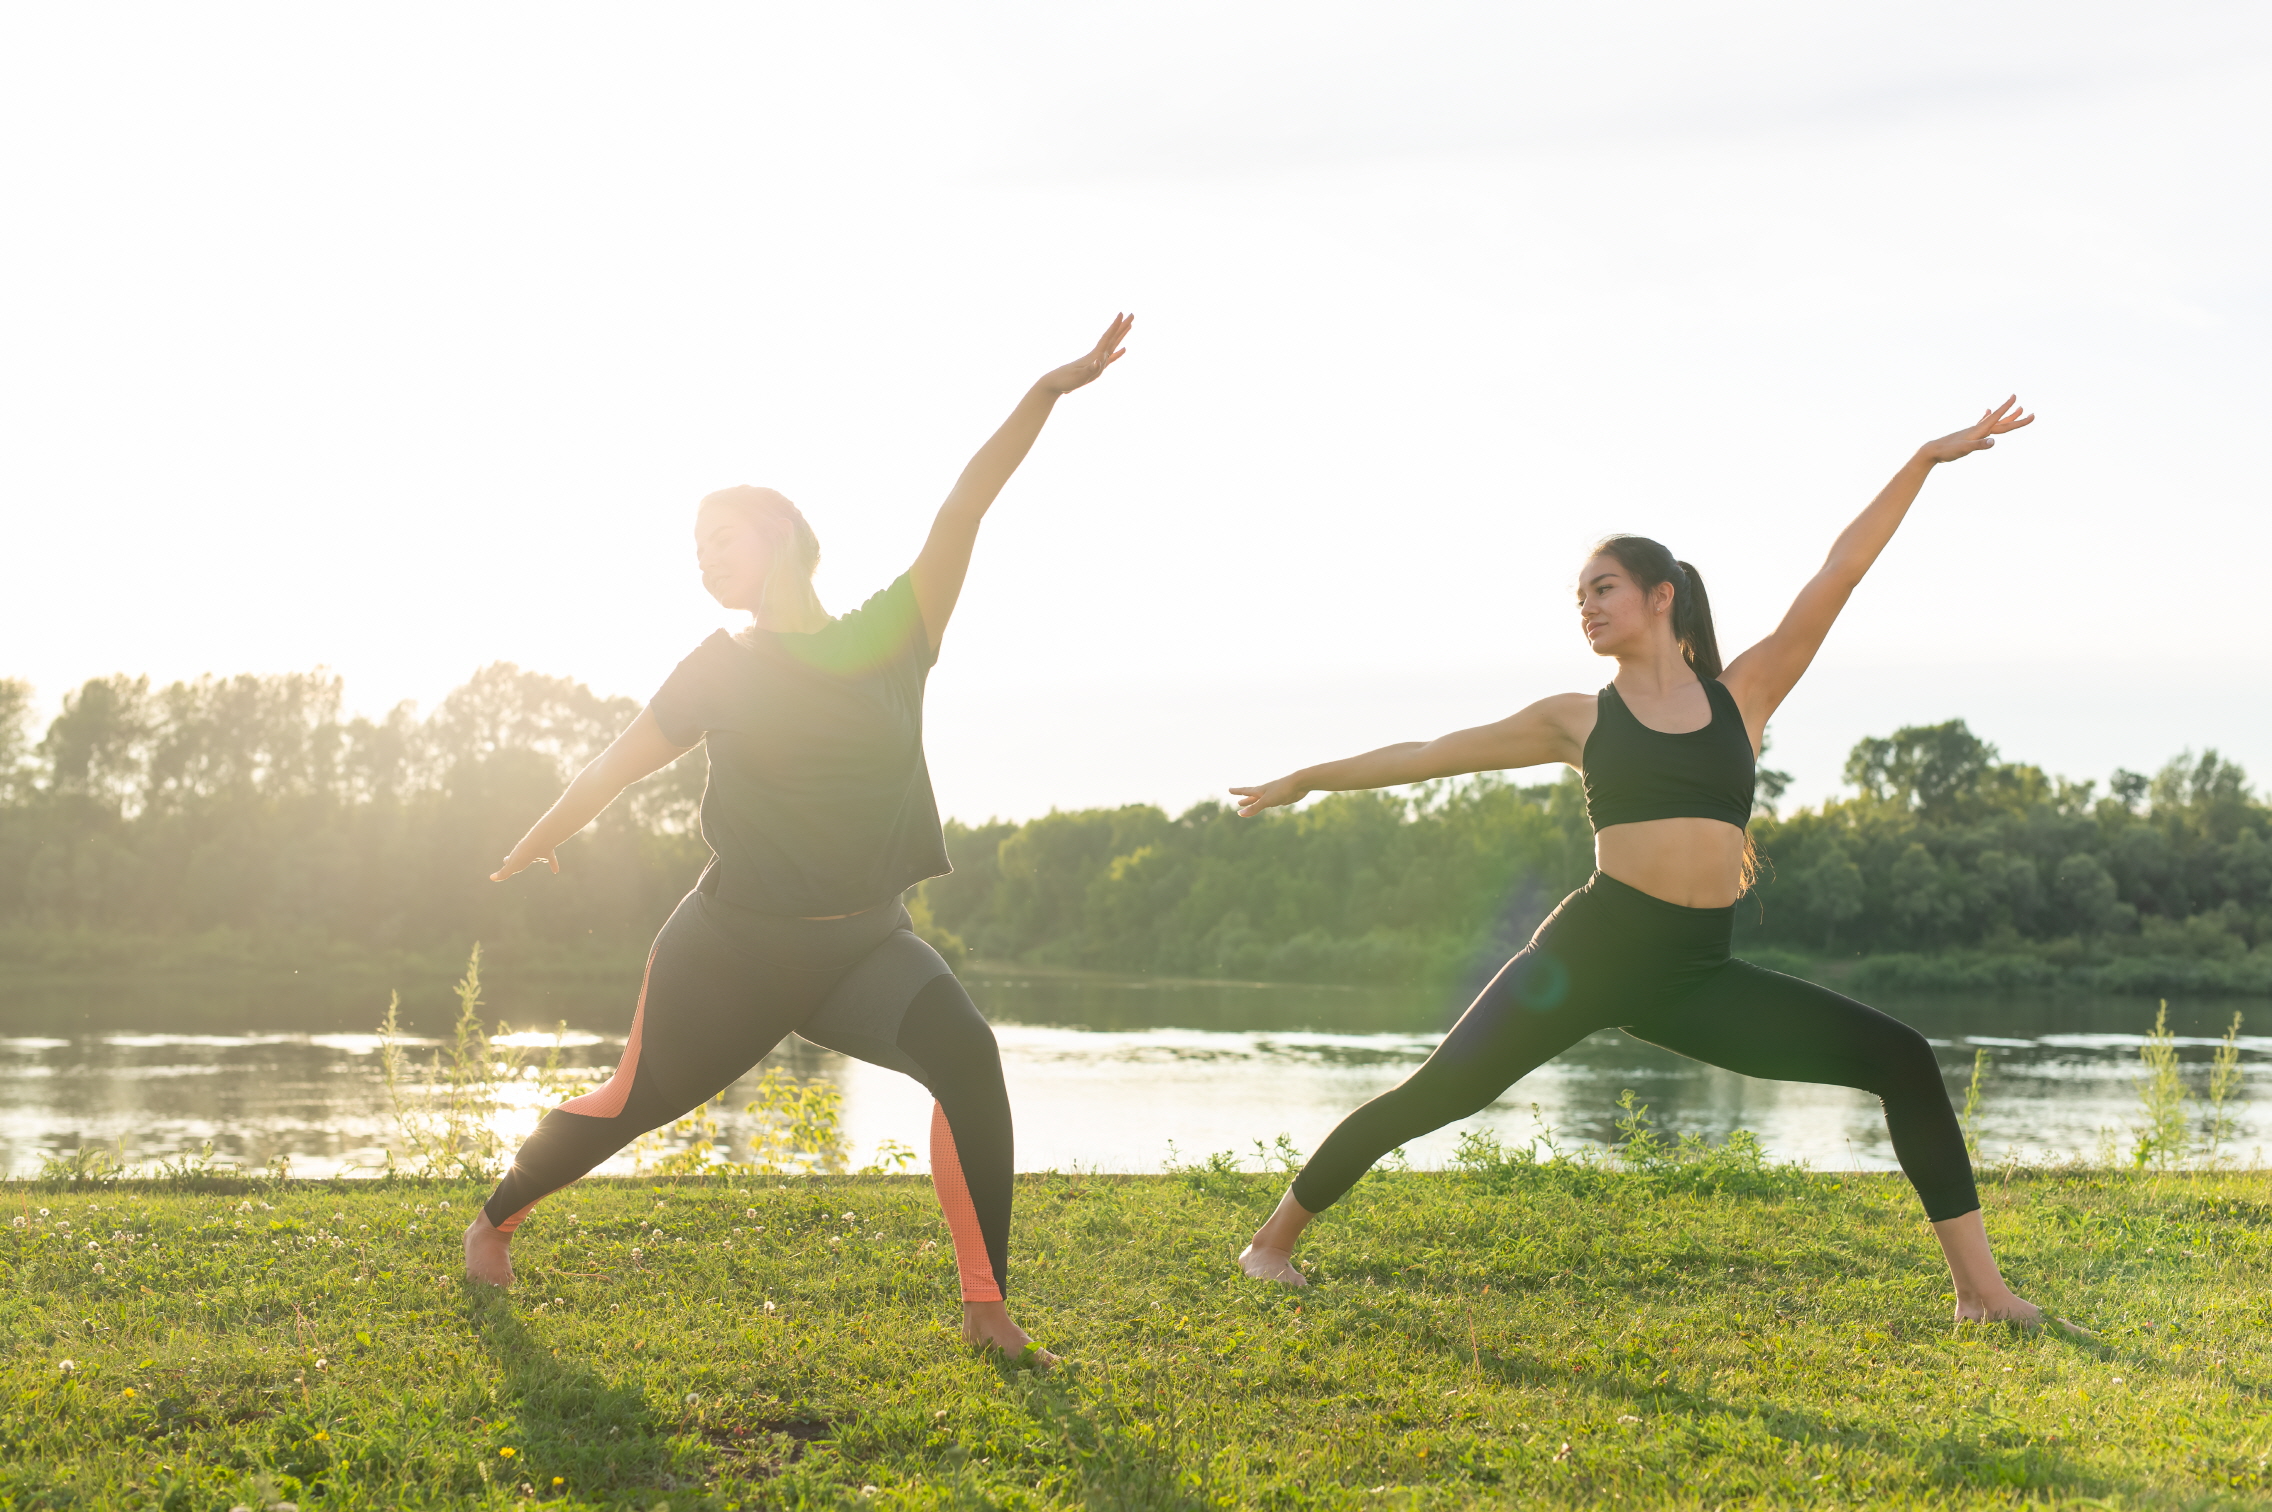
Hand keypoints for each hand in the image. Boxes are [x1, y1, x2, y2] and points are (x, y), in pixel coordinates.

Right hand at [490, 835, 558, 881]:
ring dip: (538, 859)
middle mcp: (526, 852)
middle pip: (523, 855)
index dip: (507, 861)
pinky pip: (551, 859)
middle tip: (522, 859)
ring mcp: (537, 851)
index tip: (505, 861)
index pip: (510, 859)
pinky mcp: (548, 851)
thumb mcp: (512, 866)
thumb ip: (504, 873)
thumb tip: (491, 878)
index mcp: (516, 855)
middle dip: (521, 858)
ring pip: (537, 856)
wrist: (539, 841)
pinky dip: (553, 865)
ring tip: (540, 861)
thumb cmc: (524, 854)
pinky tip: (556, 871)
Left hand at [1035, 313, 1132, 395]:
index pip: (1107, 338)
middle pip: (1112, 337)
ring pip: (1112, 344)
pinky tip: (1124, 350)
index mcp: (1094, 355)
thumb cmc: (1065, 380)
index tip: (1121, 313)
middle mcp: (1097, 355)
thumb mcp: (1079, 377)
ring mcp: (1097, 360)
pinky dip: (1118, 353)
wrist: (1054, 383)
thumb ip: (1090, 369)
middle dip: (1122, 326)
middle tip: (1132, 314)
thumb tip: (1099, 361)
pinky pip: (1111, 358)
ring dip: (1121, 335)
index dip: (1114, 326)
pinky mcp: (1096, 367)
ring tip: (1129, 326)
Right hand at [1229, 775, 1309, 817]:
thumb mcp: (1266, 801)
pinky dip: (1268, 803)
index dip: (1237, 791)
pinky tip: (1271, 804)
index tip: (1229, 789)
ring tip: (1251, 803)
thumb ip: (1254, 808)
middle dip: (1246, 799)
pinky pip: (1273, 802)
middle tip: (1238, 802)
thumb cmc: (1282, 790)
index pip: (1245, 791)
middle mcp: (1266, 792)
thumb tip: (1240, 814)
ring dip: (1255, 802)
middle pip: (1253, 796)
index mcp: (1260, 790)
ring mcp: (1274, 794)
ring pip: (1262, 799)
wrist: (1299, 783)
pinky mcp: (1282, 798)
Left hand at [1918, 396, 2033, 464]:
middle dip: (2016, 418)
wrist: (1932, 451)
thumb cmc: (1948, 451)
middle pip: (2001, 421)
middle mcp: (1978, 428)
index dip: (2007, 409)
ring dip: (2006, 416)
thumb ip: (1979, 445)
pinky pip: (1982, 424)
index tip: (2016, 397)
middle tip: (2032, 414)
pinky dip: (1987, 417)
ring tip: (2018, 409)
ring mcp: (1974, 431)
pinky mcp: (1968, 435)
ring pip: (1994, 422)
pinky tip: (1986, 412)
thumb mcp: (1964, 449)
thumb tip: (1993, 442)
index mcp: (1980, 430)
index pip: (1998, 418)